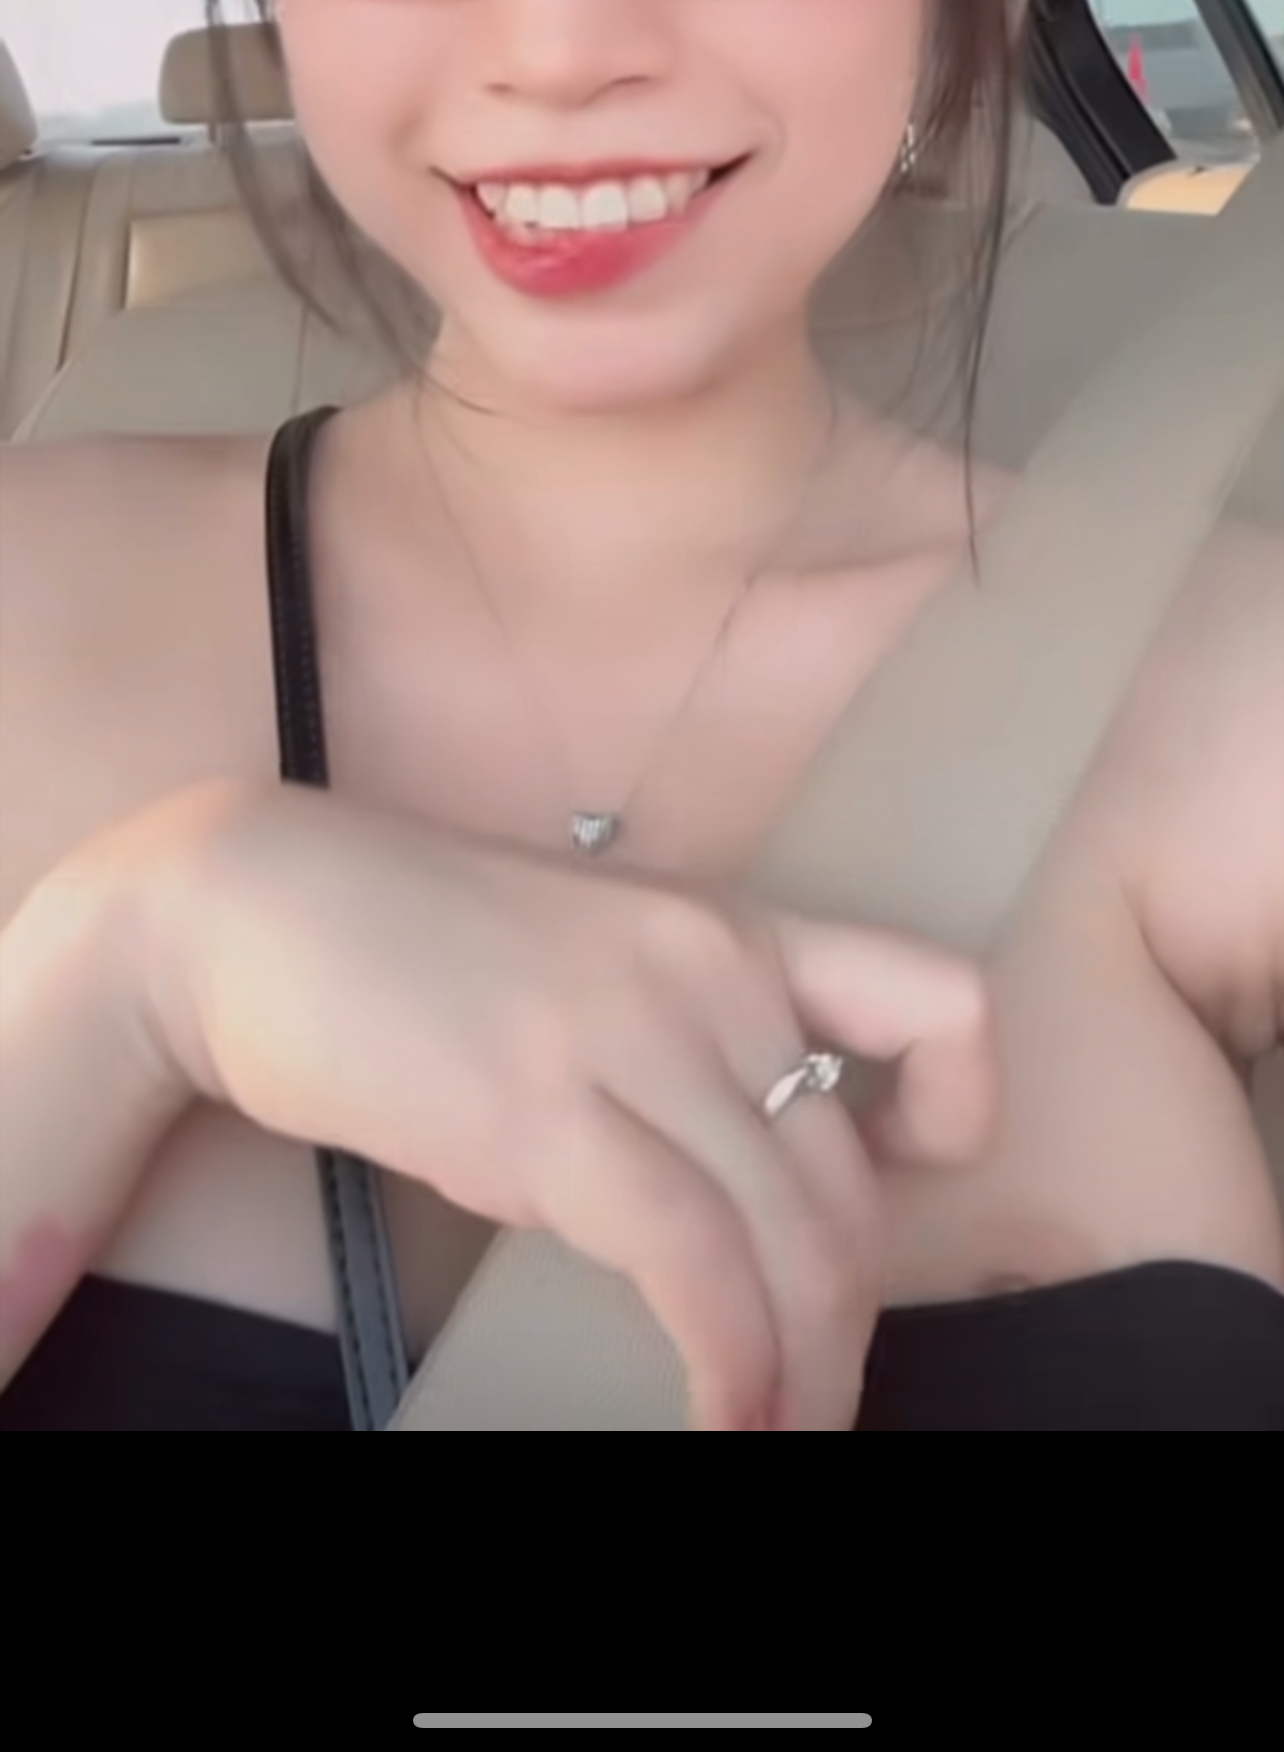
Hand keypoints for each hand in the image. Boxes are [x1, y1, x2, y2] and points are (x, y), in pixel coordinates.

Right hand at [132, 778, 996, 1432]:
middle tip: (815, 1402)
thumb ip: (672, 1057)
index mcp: (729, 929)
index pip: (936, 1002)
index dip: (955, 1115)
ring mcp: (629, 1033)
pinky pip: (688, 1263)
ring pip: (790, 1235)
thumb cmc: (408, 943)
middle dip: (847, 1323)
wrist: (253, 907)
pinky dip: (727, 1364)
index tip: (899, 1195)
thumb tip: (723, 1207)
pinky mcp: (542, 1113)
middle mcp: (708, 969)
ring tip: (774, 1436)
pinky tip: (718, 1415)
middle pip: (848, 1181)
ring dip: (802, 1370)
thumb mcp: (585, 967)